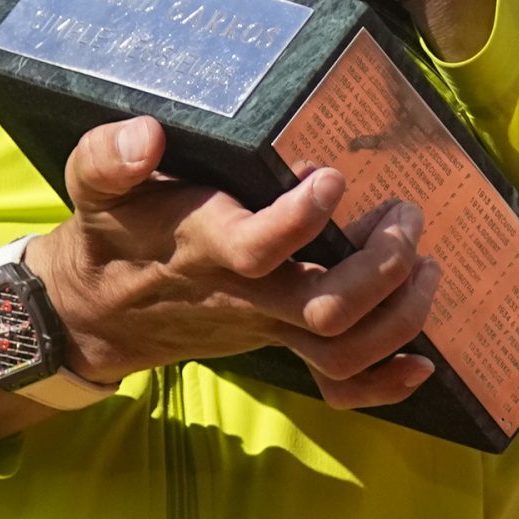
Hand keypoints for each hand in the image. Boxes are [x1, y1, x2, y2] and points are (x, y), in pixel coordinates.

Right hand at [37, 116, 439, 406]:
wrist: (98, 311)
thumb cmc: (109, 233)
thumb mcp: (92, 186)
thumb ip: (109, 158)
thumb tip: (147, 136)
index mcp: (202, 247)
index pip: (258, 247)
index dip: (301, 218)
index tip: (332, 175)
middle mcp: (244, 295)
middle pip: (324, 307)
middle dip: (381, 266)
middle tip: (406, 214)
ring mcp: (266, 325)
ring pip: (343, 347)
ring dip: (400, 313)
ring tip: (426, 262)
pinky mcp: (279, 341)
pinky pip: (337, 382)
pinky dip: (386, 382)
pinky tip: (424, 360)